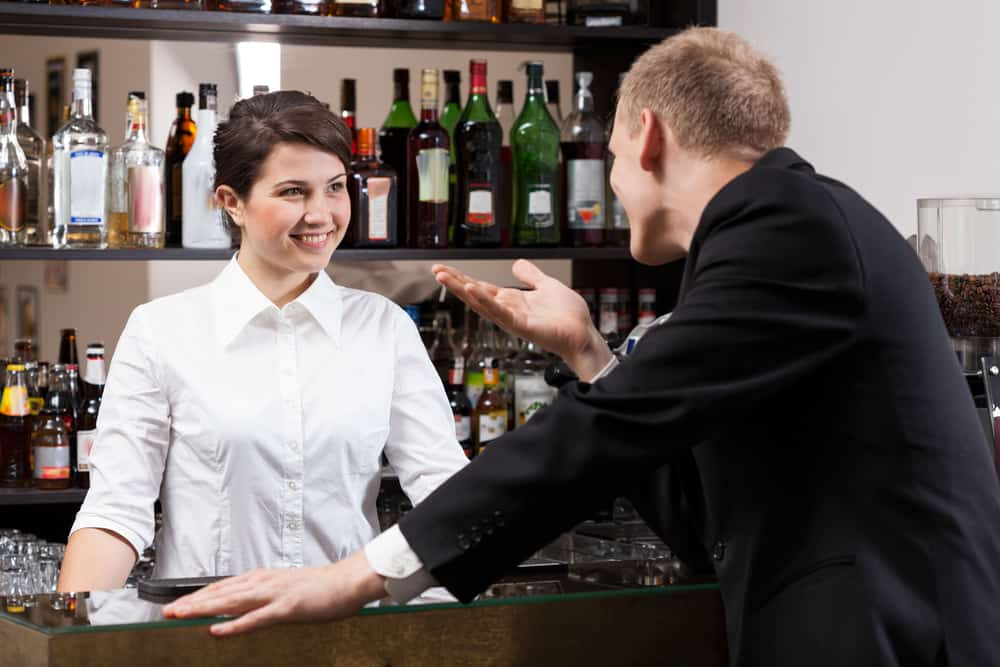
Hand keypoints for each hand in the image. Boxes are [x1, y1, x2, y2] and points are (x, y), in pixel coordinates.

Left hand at [161, 550, 384, 636]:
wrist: (345, 582)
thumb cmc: (318, 588)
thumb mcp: (283, 588)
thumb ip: (261, 596)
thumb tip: (241, 606)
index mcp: (261, 578)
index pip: (222, 587)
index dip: (197, 597)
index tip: (176, 605)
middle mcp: (263, 583)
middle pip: (220, 593)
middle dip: (192, 603)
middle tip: (167, 612)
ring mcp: (273, 594)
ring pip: (231, 602)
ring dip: (204, 609)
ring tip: (181, 616)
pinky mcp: (286, 608)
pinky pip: (256, 619)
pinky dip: (235, 625)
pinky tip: (218, 630)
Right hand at [431, 260, 611, 379]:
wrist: (583, 333)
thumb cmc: (568, 316)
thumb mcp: (547, 286)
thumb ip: (531, 276)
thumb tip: (517, 264)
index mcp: (512, 301)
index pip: (482, 287)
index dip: (463, 278)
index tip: (444, 268)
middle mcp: (508, 310)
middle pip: (476, 295)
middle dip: (456, 283)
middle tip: (435, 270)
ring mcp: (513, 319)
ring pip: (482, 303)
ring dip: (464, 290)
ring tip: (445, 277)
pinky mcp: (523, 326)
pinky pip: (501, 313)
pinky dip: (487, 302)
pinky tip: (473, 290)